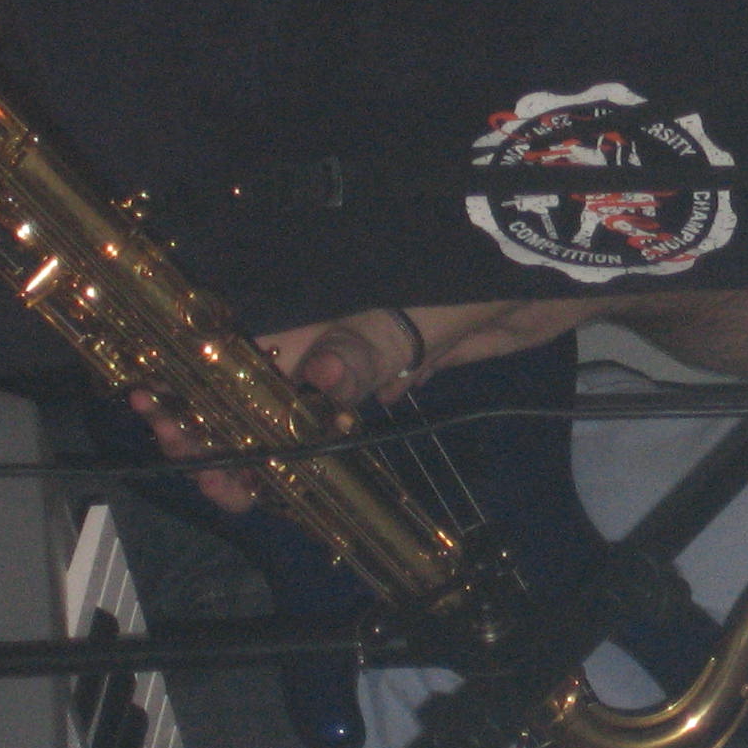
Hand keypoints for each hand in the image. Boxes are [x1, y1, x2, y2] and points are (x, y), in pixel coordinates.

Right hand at [133, 300, 611, 511]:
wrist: (578, 260)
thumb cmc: (503, 255)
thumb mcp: (439, 297)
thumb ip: (379, 336)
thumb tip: (320, 377)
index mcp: (319, 272)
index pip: (234, 320)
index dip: (195, 368)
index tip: (169, 416)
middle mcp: (327, 299)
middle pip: (249, 359)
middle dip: (218, 418)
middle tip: (210, 476)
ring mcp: (360, 329)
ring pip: (287, 387)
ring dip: (262, 439)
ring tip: (242, 493)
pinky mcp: (394, 353)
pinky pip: (337, 398)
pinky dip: (313, 436)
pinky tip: (293, 480)